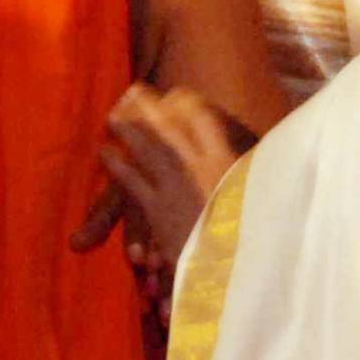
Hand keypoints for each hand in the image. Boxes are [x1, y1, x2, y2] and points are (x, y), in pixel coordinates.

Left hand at [75, 86, 251, 267]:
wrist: (238, 269)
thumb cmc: (253, 234)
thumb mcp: (255, 196)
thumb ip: (245, 175)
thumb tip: (245, 161)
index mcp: (225, 160)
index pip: (202, 118)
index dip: (185, 104)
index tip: (174, 96)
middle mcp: (198, 166)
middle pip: (169, 126)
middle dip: (148, 106)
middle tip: (132, 91)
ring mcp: (176, 186)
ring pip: (147, 147)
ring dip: (128, 127)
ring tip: (113, 113)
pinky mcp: (159, 210)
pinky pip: (132, 181)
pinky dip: (116, 165)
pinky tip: (104, 152)